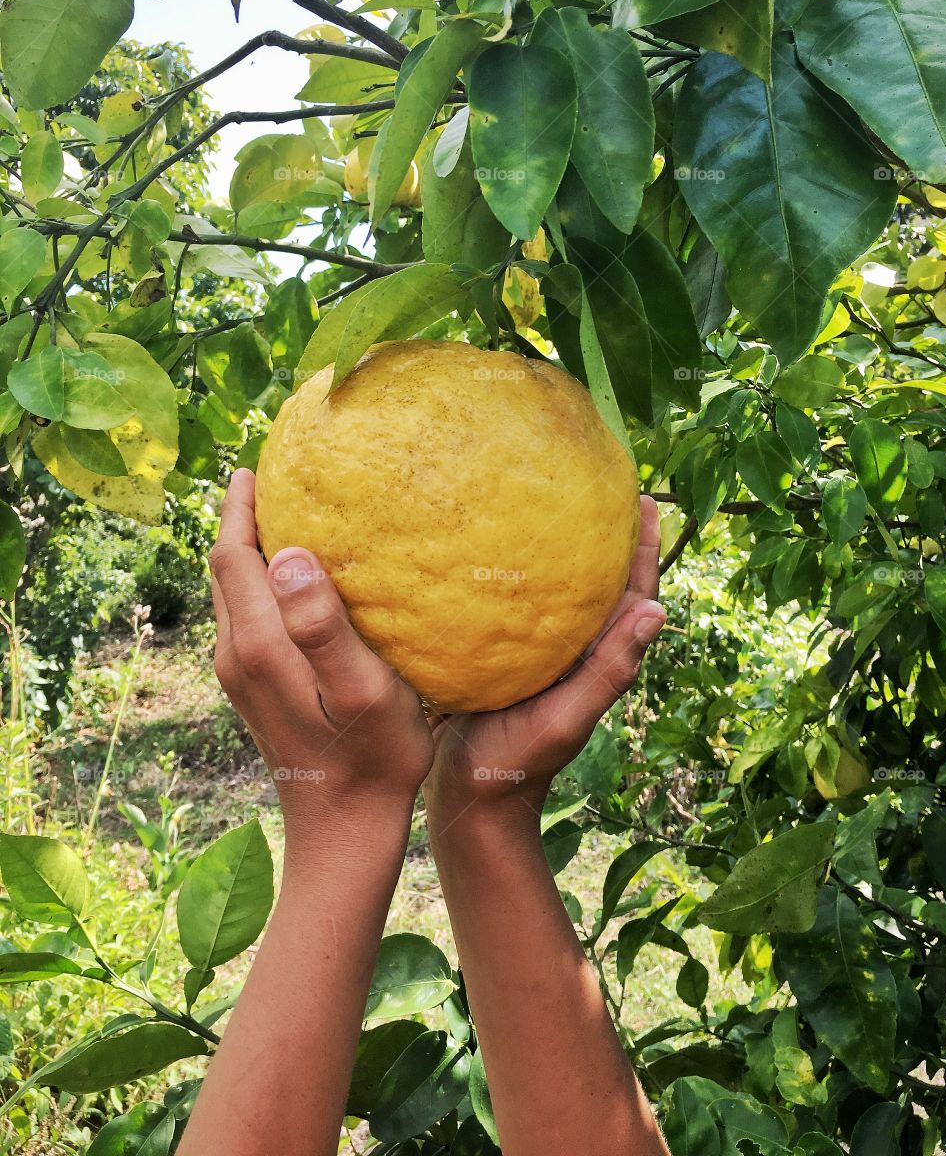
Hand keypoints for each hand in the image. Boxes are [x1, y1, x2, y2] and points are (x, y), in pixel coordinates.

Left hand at [208, 470, 433, 832]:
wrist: (344, 829)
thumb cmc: (373, 758)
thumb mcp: (362, 690)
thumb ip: (322, 624)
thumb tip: (288, 555)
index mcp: (259, 644)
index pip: (233, 554)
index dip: (241, 505)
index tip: (259, 462)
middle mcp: (237, 654)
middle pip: (225, 568)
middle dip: (242, 518)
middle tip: (275, 475)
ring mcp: (241, 675)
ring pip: (233, 592)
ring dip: (249, 549)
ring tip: (286, 514)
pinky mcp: (253, 689)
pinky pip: (247, 616)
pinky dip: (260, 582)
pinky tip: (297, 579)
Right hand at [423, 495, 664, 824]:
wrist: (469, 797)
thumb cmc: (517, 762)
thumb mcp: (566, 717)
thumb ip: (608, 670)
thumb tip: (656, 611)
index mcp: (600, 663)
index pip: (634, 595)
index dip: (643, 549)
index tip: (643, 500)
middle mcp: (578, 654)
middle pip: (605, 586)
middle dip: (610, 539)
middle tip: (604, 489)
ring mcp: (545, 658)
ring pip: (568, 596)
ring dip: (572, 555)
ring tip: (558, 508)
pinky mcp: (509, 661)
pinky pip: (527, 611)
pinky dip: (528, 579)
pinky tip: (503, 555)